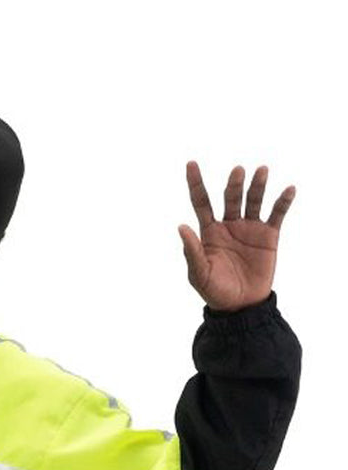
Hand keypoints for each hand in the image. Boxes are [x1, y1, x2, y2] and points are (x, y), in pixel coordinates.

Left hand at [178, 161, 295, 311]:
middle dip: (234, 184)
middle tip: (238, 172)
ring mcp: (250, 228)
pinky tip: (288, 190)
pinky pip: (276, 214)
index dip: (196, 183)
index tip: (191, 163)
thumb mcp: (199, 274)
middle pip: (230, 197)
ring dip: (257, 185)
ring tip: (261, 171)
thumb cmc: (216, 291)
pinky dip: (282, 202)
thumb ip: (192, 251)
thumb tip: (181, 226)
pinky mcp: (269, 236)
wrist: (242, 307)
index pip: (201, 202)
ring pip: (253, 200)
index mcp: (209, 231)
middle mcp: (229, 225)